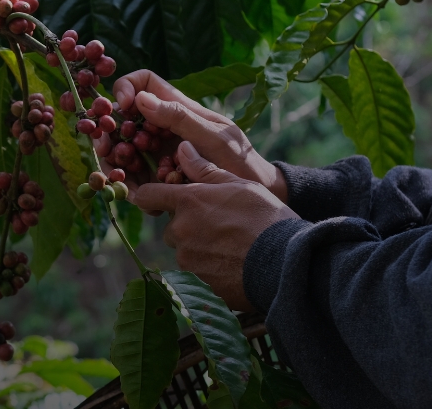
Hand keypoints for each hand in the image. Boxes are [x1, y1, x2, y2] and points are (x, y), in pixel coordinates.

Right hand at [102, 70, 288, 202]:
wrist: (253, 193)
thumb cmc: (240, 160)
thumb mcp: (214, 137)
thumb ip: (180, 118)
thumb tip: (141, 100)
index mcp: (178, 107)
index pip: (143, 82)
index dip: (127, 88)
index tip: (124, 108)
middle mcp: (163, 127)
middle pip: (124, 119)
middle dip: (111, 133)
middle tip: (107, 149)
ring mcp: (159, 151)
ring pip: (124, 150)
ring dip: (118, 163)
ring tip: (125, 179)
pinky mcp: (159, 175)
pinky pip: (136, 177)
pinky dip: (133, 187)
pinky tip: (142, 198)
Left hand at [131, 142, 299, 311]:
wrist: (284, 263)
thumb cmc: (265, 217)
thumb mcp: (240, 184)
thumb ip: (205, 169)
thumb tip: (183, 148)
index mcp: (188, 201)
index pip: (147, 196)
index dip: (152, 196)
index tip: (160, 199)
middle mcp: (180, 230)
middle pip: (171, 226)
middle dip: (188, 225)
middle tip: (220, 226)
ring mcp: (186, 259)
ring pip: (183, 250)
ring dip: (198, 248)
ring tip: (231, 247)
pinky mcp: (194, 283)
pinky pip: (194, 273)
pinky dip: (208, 268)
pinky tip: (232, 265)